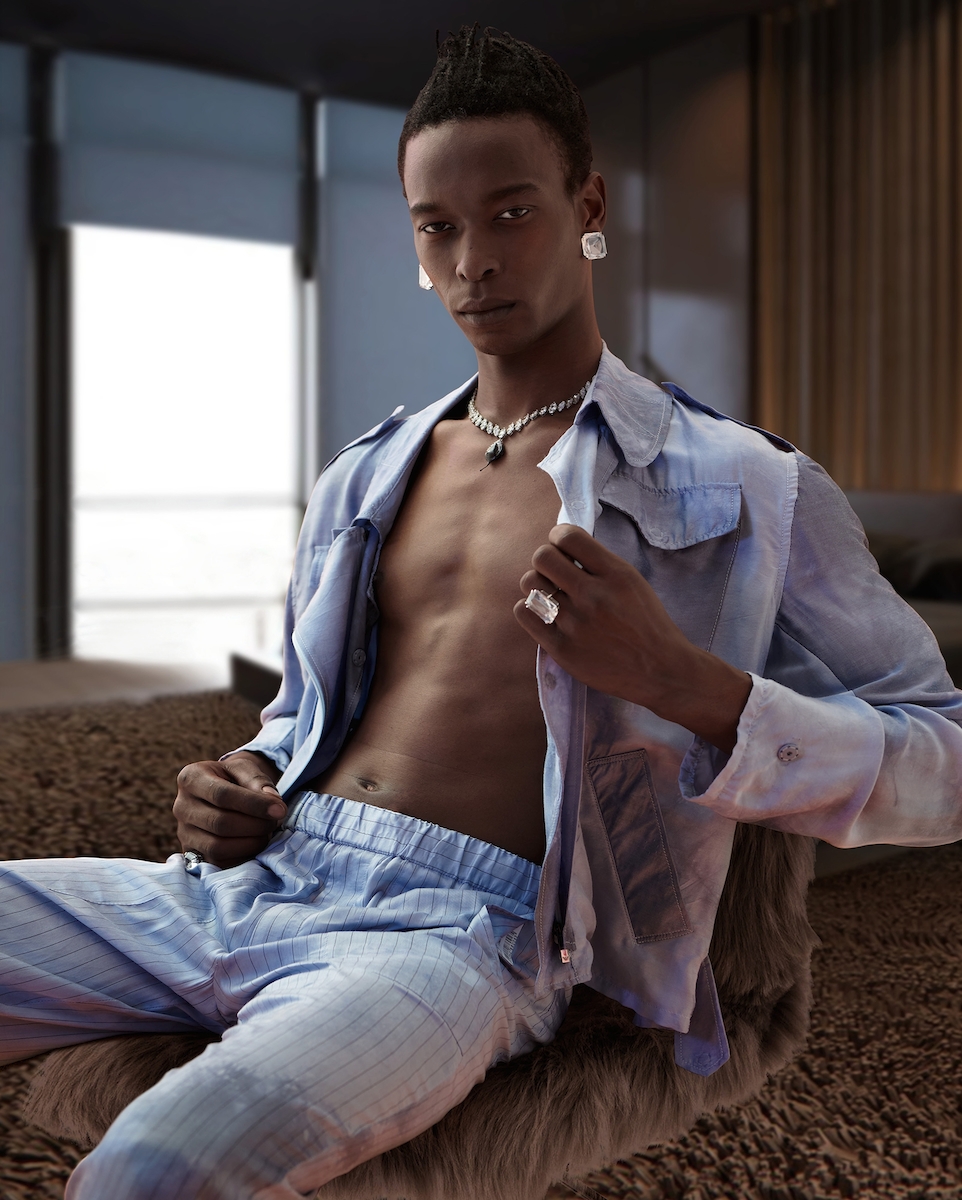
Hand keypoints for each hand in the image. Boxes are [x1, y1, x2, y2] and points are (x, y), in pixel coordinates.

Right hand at [173, 751, 285, 868]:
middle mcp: (181, 806)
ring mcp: (183, 833)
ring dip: (250, 843)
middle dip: (255, 825)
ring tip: (266, 832)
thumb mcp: (244, 769)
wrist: (219, 791)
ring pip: (217, 846)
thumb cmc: (234, 778)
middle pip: (220, 823)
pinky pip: (217, 862)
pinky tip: (256, 843)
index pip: (222, 795)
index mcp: (190, 778)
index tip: (280, 809)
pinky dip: (242, 856)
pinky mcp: (192, 853)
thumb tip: (273, 803)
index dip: (254, 804)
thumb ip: (258, 781)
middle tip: (275, 821)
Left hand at [515, 524, 751, 752]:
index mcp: (615, 574)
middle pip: (542, 557)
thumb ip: (600, 564)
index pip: (568, 537)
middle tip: (555, 571)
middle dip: (545, 558)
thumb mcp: (633, 582)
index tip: (561, 546)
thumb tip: (563, 546)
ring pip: (530, 583)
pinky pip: (524, 613)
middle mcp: (593, 596)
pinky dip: (530, 608)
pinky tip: (544, 613)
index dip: (558, 535)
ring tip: (551, 594)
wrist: (660, 670)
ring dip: (537, 583)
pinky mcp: (562, 649)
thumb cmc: (647, 623)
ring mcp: (576, 623)